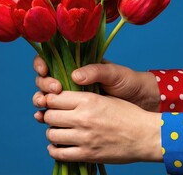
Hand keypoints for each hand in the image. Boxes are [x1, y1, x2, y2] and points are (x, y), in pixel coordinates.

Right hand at [33, 55, 160, 111]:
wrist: (141, 103)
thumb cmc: (128, 83)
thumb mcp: (114, 73)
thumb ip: (95, 71)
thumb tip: (74, 75)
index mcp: (76, 66)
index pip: (51, 61)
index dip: (41, 64)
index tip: (44, 70)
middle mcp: (70, 82)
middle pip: (44, 80)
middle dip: (43, 85)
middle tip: (54, 90)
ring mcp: (71, 100)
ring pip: (46, 99)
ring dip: (40, 102)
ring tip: (44, 106)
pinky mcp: (74, 116)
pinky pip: (56, 116)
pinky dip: (47, 118)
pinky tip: (44, 122)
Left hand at [36, 91, 162, 163]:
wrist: (146, 136)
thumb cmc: (129, 115)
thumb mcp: (106, 98)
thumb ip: (83, 98)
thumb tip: (61, 99)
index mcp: (88, 100)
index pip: (53, 98)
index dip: (50, 100)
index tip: (53, 103)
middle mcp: (83, 118)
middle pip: (48, 116)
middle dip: (49, 116)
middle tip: (55, 118)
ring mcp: (84, 137)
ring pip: (51, 135)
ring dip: (52, 133)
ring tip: (59, 132)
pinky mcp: (87, 154)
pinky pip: (59, 154)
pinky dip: (54, 150)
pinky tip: (58, 146)